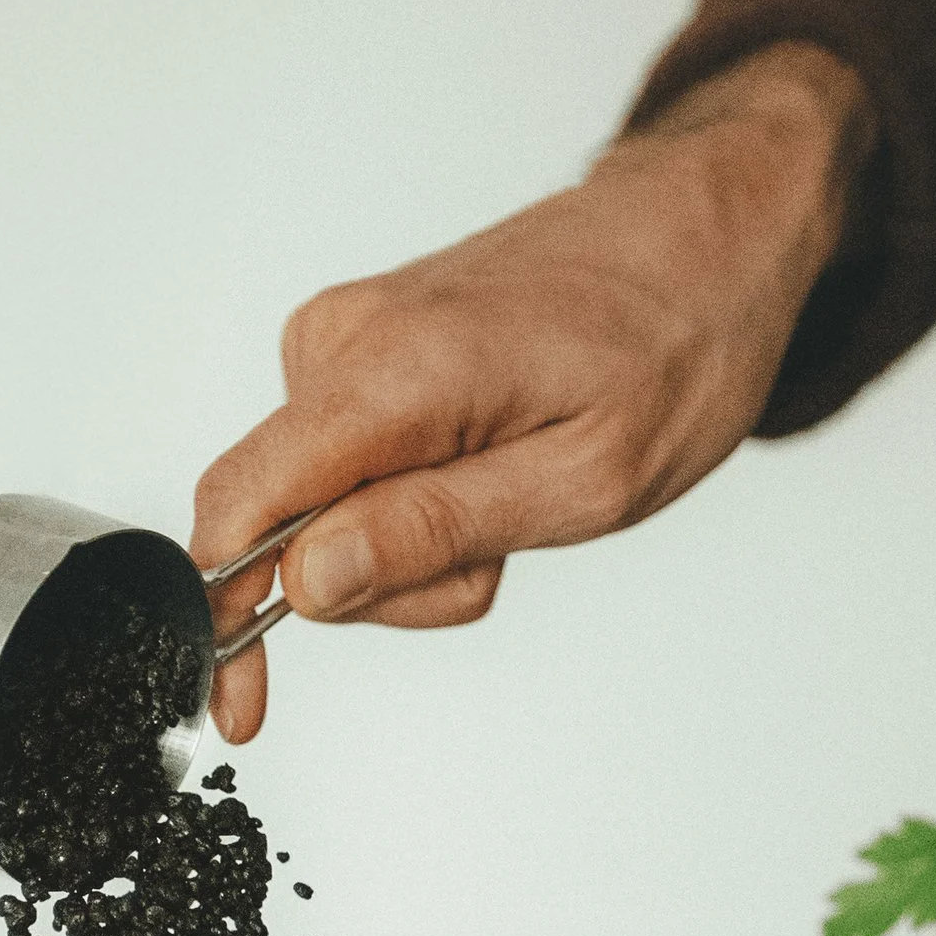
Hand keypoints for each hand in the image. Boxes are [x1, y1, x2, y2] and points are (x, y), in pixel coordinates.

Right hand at [191, 44, 875, 738]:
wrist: (710, 230)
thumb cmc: (676, 342)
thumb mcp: (583, 480)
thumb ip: (431, 533)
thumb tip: (306, 584)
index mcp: (392, 372)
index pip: (242, 506)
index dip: (224, 617)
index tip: (241, 704)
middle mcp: (345, 339)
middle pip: (285, 524)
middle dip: (382, 579)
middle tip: (500, 556)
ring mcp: (348, 334)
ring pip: (321, 502)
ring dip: (412, 539)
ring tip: (517, 493)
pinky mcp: (363, 342)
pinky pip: (349, 462)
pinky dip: (416, 493)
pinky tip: (493, 465)